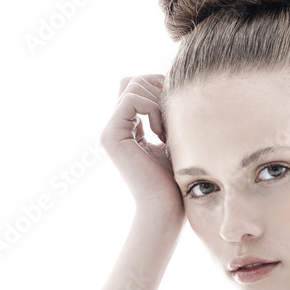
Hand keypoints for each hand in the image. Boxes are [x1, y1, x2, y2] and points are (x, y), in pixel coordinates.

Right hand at [100, 74, 184, 226]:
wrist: (165, 208)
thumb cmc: (175, 180)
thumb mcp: (174, 140)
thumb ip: (167, 116)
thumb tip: (173, 86)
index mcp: (128, 128)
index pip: (136, 86)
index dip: (158, 86)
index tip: (178, 108)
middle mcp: (115, 127)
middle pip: (132, 80)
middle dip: (158, 89)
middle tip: (173, 117)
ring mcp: (111, 131)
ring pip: (132, 85)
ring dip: (157, 100)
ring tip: (166, 130)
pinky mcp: (112, 136)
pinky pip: (131, 99)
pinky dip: (152, 108)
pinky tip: (160, 133)